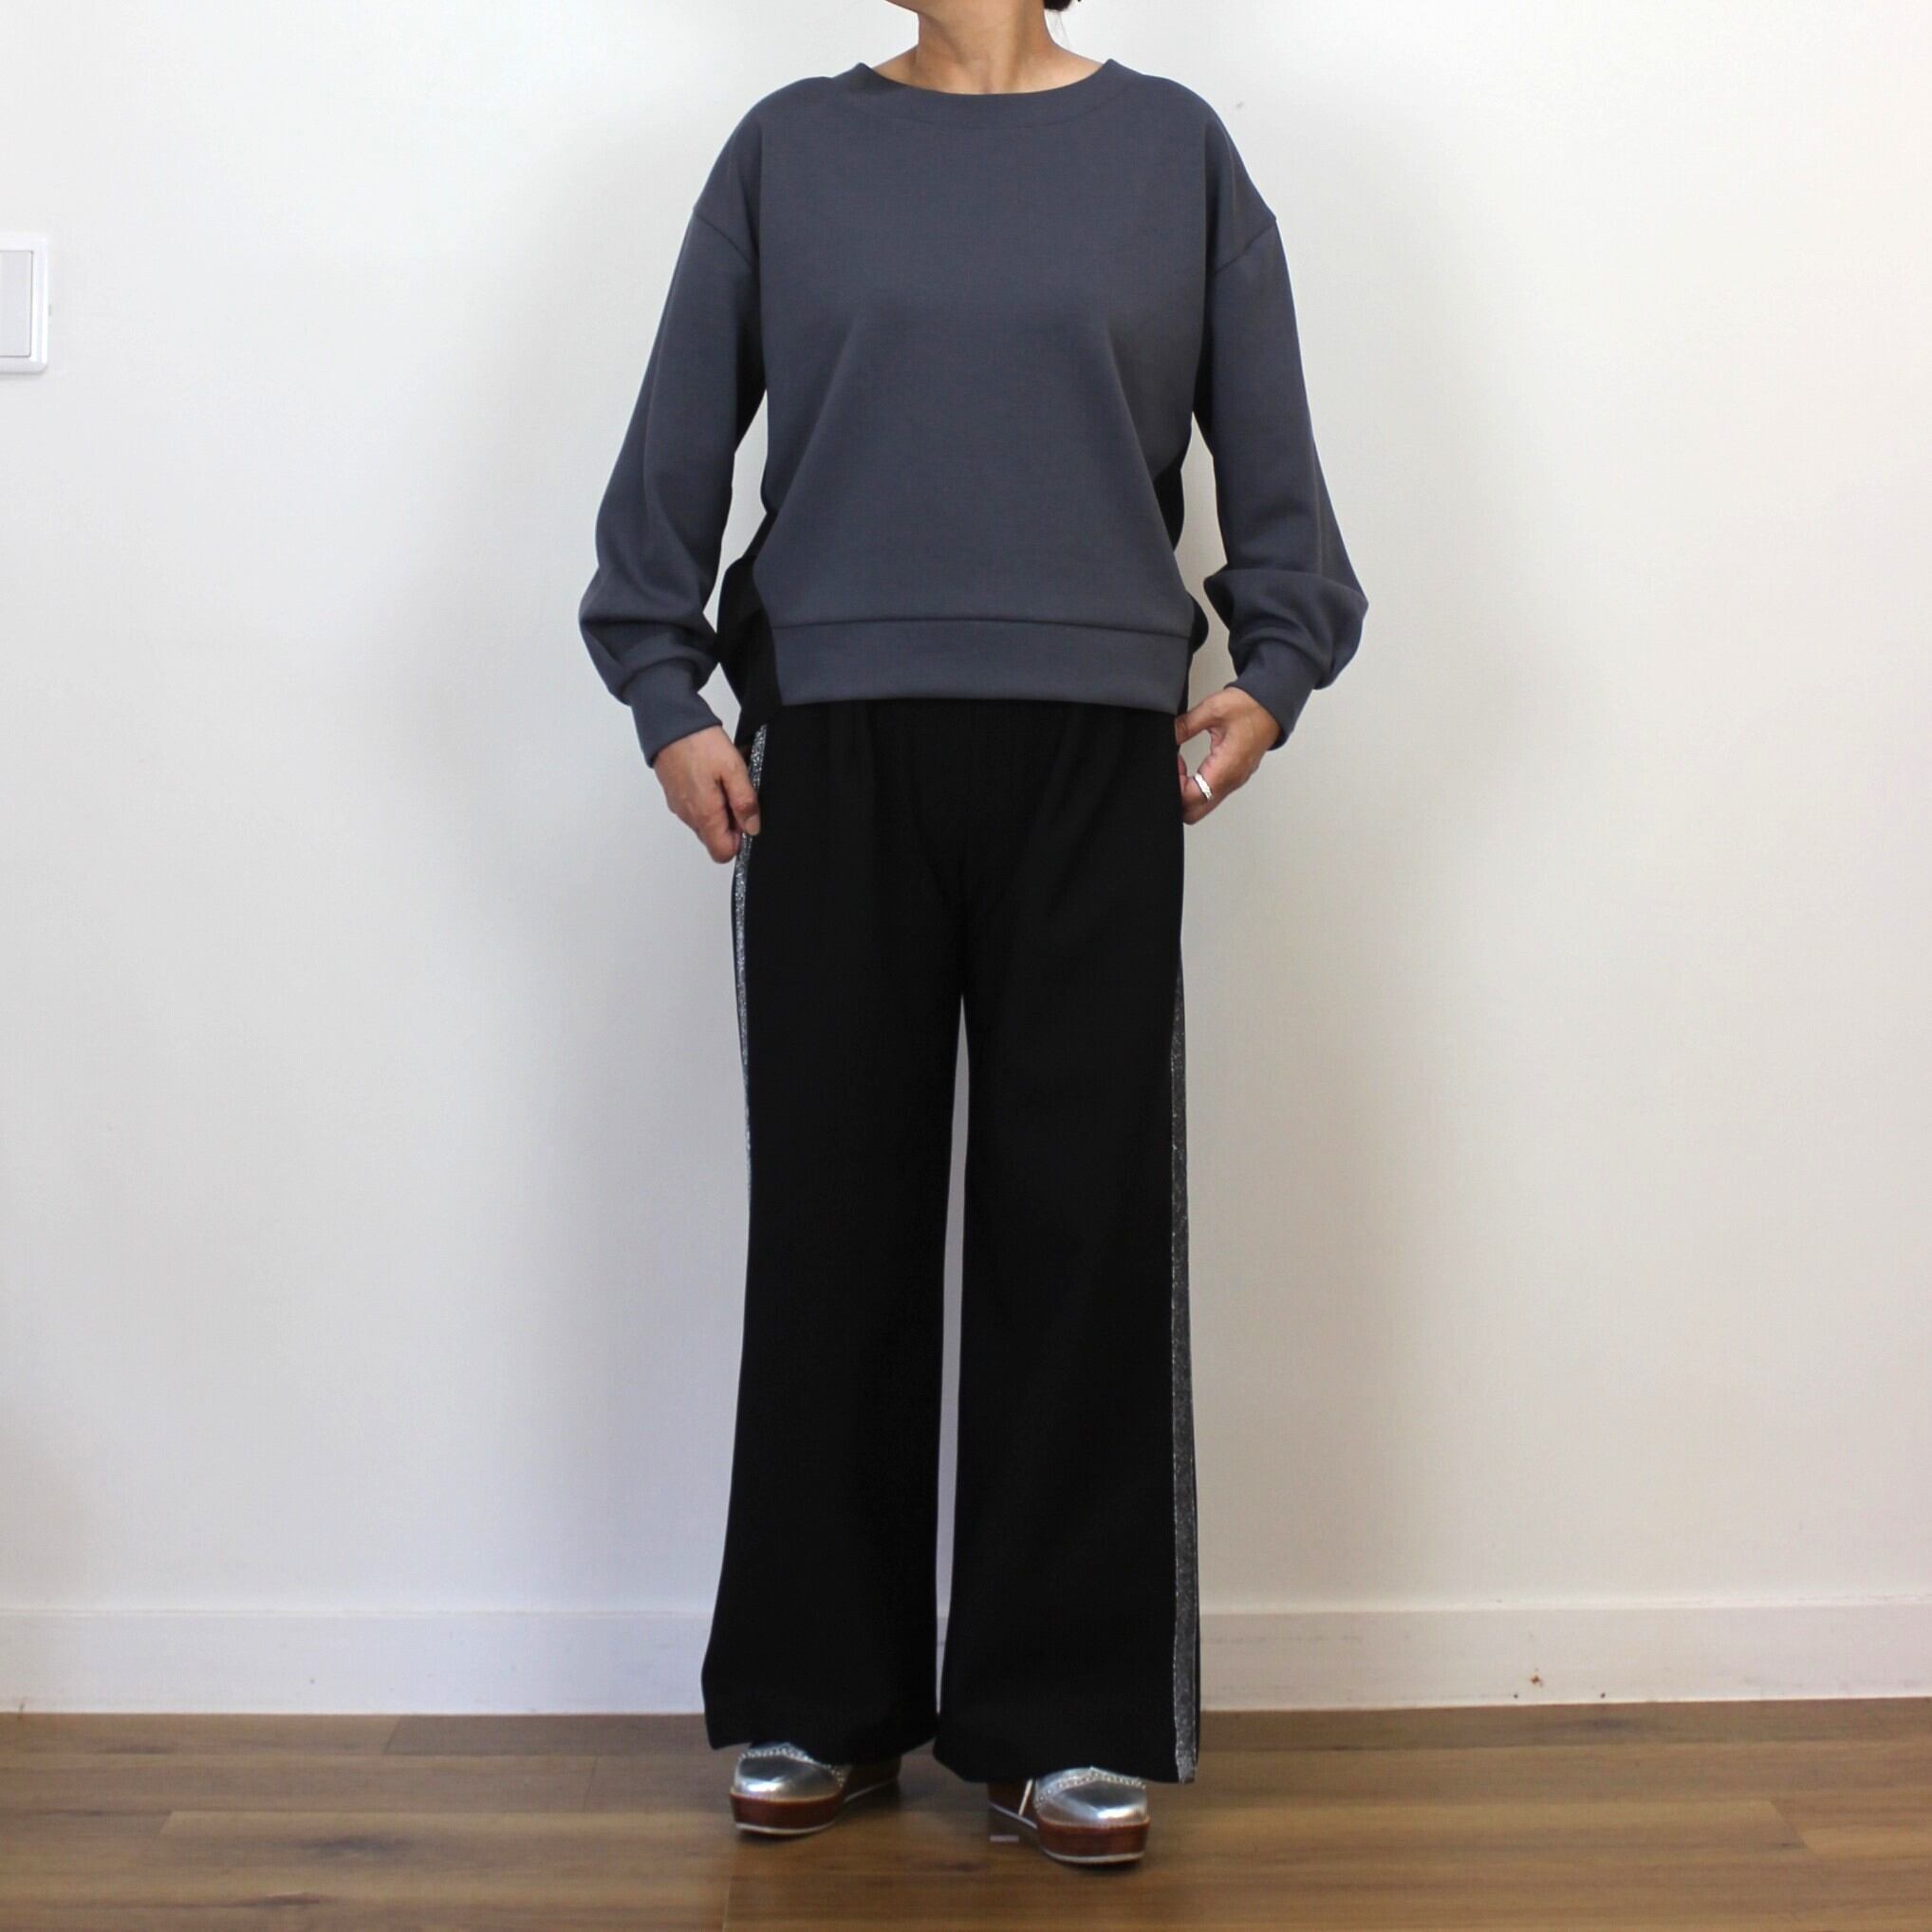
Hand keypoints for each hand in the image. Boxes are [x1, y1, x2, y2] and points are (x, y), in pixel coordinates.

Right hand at [654, 725, 761, 861]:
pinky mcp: (676, 795)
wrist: (669, 723)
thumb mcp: (733, 769)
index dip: (740, 840)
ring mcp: (680, 806)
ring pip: (706, 822)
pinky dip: (708, 797)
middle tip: (738, 793)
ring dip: (721, 808)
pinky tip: (713, 775)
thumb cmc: (698, 743)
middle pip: (715, 838)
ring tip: (726, 780)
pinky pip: (696, 807)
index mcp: (705, 814)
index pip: (723, 853)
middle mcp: (689, 815)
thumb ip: (744, 802)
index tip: (746, 818)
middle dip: (731, 822)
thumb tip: (752, 827)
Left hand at [1174, 687, 1278, 823]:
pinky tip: (1192, 769)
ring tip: (1182, 767)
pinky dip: (1196, 787)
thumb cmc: (1251, 708)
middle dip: (1177, 796)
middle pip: (1195, 812)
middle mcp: (1231, 781)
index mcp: (1226, 768)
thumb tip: (1167, 735)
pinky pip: (1210, 795)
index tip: (1173, 765)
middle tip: (1175, 771)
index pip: (1190, 800)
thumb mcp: (1212, 710)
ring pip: (1202, 805)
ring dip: (1187, 792)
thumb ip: (1185, 725)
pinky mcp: (1234, 778)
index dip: (1174, 787)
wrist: (1273, 705)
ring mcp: (1233, 782)